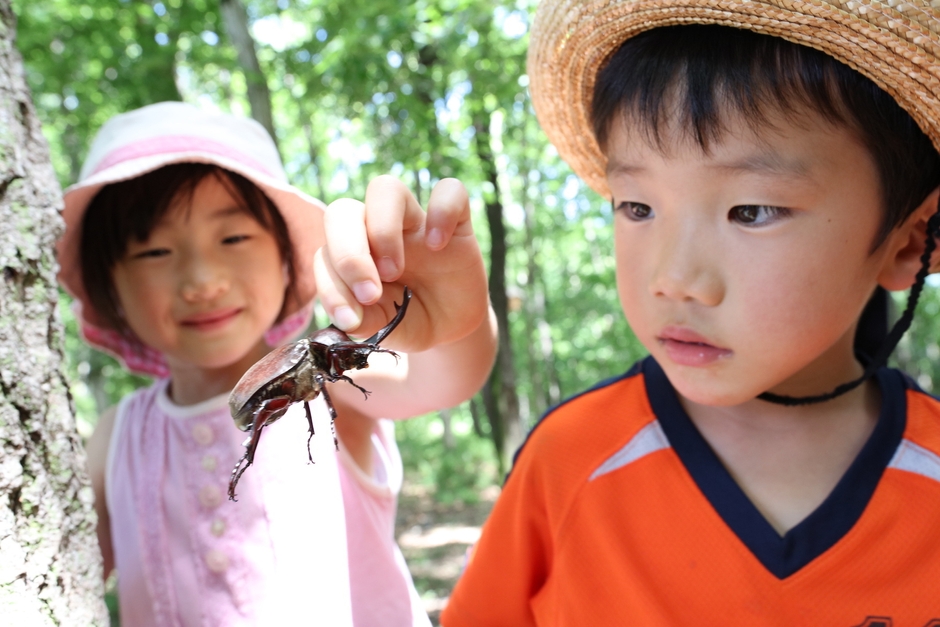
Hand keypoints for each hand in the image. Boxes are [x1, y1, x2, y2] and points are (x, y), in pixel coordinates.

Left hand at [314, 175, 489, 352]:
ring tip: (395, 271)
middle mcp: (376, 230)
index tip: (351, 319)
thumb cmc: (407, 320)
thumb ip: (360, 320)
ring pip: (385, 189)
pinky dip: (441, 212)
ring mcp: (415, 221)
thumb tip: (348, 317)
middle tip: (370, 293)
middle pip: (343, 210)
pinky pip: (449, 190)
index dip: (331, 286)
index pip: (326, 253)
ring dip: (383, 230)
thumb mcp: (381, 328)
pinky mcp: (454, 221)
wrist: (450, 329)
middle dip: (348, 254)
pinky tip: (439, 246)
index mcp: (352, 254)